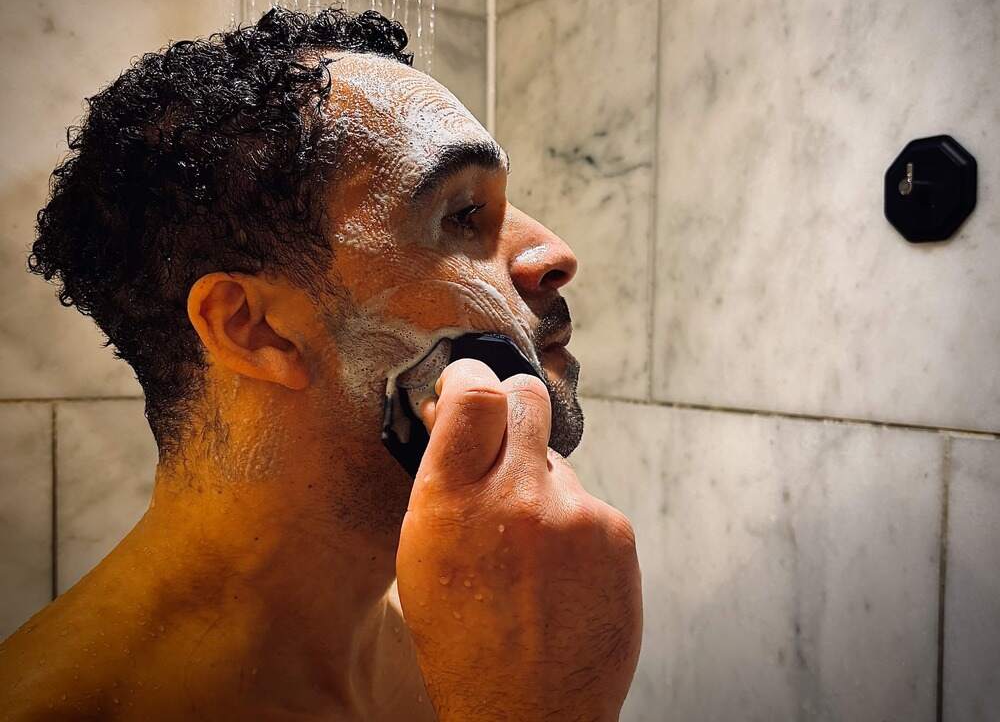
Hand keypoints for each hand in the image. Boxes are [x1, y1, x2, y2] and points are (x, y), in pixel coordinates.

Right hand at [396, 358, 641, 721]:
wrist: (529, 716)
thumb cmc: (462, 641)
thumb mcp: (420, 555)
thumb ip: (440, 479)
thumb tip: (449, 412)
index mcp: (453, 504)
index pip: (473, 394)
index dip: (469, 377)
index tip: (466, 383)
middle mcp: (519, 498)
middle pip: (528, 398)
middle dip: (513, 405)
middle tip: (504, 434)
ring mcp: (576, 515)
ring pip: (556, 461)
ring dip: (541, 487)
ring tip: (530, 552)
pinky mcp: (616, 534)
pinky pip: (587, 503)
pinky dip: (573, 525)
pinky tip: (559, 573)